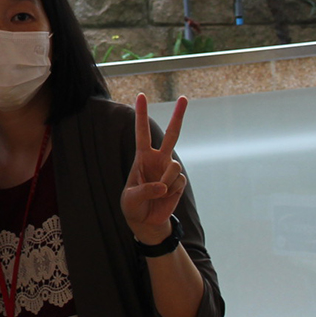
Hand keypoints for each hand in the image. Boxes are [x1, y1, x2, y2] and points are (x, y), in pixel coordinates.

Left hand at [120, 93, 186, 242]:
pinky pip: (179, 181)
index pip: (141, 132)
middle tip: (184, 97)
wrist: (146, 221)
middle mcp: (158, 159)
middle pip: (171, 134)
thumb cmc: (133, 206)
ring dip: (166, 181)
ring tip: (157, 193)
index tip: (141, 95)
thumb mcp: (131, 199)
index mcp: (142, 157)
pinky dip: (170, 191)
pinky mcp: (179, 182)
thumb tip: (162, 185)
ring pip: (175, 166)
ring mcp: (170, 169)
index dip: (141, 114)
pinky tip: (165, 196)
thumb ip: (145, 190)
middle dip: (178, 116)